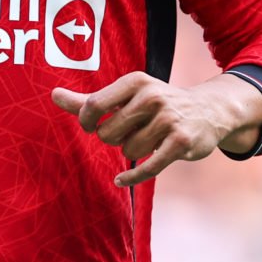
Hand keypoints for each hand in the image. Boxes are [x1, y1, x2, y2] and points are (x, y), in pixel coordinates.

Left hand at [51, 72, 261, 186]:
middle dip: (113, 139)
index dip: (86, 122)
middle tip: (130, 132)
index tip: (91, 126)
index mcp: (135, 81)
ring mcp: (168, 120)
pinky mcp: (180, 143)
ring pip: (127, 151)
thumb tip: (53, 95)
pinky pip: (147, 168)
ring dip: (132, 152)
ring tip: (148, 140)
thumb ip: (88, 100)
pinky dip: (131, 177)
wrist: (208, 111)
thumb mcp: (126, 96)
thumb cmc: (156, 104)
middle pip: (108, 133)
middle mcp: (152, 97)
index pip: (93, 105)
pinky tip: (120, 180)